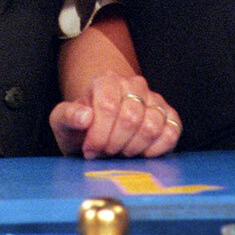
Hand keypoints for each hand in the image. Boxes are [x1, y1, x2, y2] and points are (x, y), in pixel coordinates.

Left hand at [49, 72, 181, 158]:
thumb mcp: (63, 122)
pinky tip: (142, 153)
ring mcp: (154, 99)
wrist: (99, 131)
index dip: (99, 134)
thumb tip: (86, 117)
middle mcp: (134, 84)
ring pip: (152, 125)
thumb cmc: (81, 127)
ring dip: (134, 148)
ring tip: (121, 152)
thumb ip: (68, 116)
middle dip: (115, 144)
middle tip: (105, 152)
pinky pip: (172, 131)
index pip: (108, 106)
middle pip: (131, 118)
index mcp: (106, 81)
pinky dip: (157, 148)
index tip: (90, 150)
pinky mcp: (169, 115)